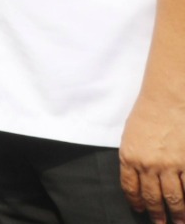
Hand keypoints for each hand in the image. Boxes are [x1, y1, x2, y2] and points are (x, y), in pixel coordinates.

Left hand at [120, 94, 184, 222]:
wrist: (167, 99)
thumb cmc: (148, 113)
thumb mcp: (131, 136)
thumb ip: (134, 158)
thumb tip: (140, 179)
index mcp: (130, 157)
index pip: (131, 188)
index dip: (136, 202)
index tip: (140, 211)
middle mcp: (149, 165)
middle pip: (153, 197)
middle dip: (158, 214)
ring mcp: (170, 165)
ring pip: (174, 197)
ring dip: (178, 213)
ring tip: (179, 221)